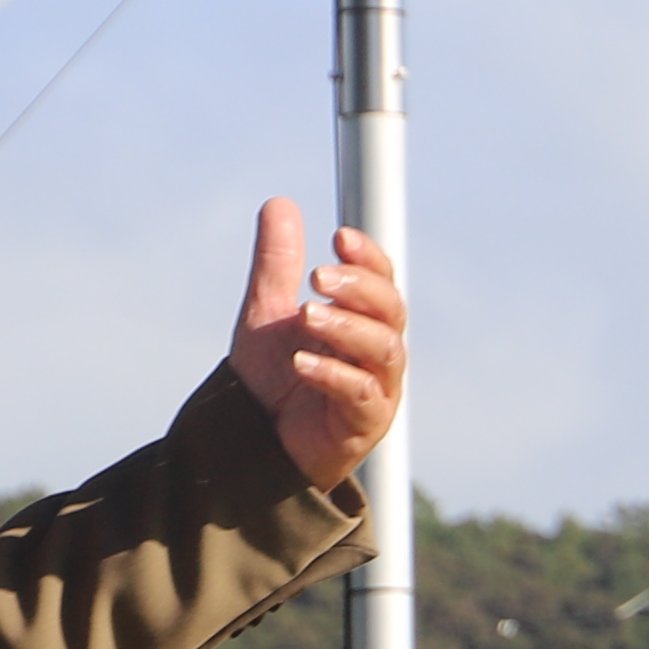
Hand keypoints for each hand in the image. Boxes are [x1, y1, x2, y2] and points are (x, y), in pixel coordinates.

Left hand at [228, 203, 404, 485]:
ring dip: (348, 327)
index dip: (368, 259)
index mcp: (363, 323)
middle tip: (320, 275)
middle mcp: (378, 353)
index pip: (382, 282)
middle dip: (361, 289)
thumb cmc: (274, 381)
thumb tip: (280, 204)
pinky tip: (303, 360)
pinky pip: (362, 393)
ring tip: (308, 314)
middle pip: (392, 312)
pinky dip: (334, 373)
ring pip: (384, 349)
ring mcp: (378, 388)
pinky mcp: (365, 424)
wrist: (257, 443)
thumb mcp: (268, 313)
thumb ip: (278, 264)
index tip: (339, 238)